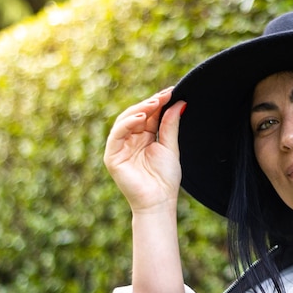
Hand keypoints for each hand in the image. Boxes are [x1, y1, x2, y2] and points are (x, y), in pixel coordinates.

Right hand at [104, 88, 186, 212]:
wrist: (159, 201)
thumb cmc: (165, 178)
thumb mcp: (170, 146)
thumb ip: (170, 124)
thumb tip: (179, 102)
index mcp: (144, 137)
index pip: (149, 114)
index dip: (159, 102)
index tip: (172, 91)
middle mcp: (130, 140)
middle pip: (137, 115)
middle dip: (151, 103)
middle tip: (165, 95)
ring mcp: (120, 147)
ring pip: (125, 120)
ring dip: (140, 109)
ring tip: (155, 103)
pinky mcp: (112, 156)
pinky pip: (117, 134)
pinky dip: (128, 123)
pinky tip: (142, 116)